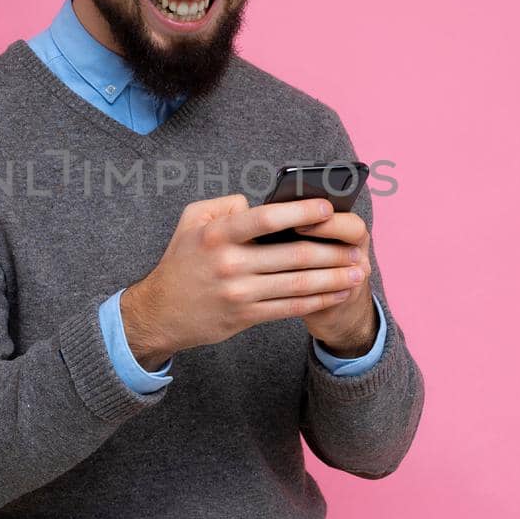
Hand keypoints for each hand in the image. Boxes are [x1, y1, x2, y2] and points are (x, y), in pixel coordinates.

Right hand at [120, 193, 366, 367]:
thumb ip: (225, 205)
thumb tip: (257, 202)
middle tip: (358, 247)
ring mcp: (239, 293)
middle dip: (332, 251)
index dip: (301, 212)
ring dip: (333, 278)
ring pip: (298, 284)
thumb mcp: (191, 221)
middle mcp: (229, 264)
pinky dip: (319, 300)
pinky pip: (290, 307)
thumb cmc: (182, 261)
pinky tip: (337, 293)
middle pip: (293, 255)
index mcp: (217, 235)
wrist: (161, 312)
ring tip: (357, 271)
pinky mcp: (246, 316)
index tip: (328, 208)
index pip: (265, 219)